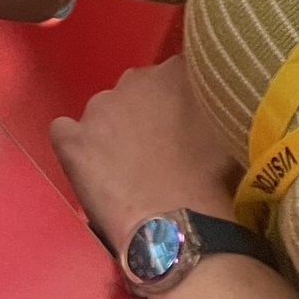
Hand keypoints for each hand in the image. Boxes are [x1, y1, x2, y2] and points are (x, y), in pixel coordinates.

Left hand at [47, 57, 239, 251]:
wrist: (178, 226)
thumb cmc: (216, 182)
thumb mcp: (233, 129)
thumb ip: (220, 102)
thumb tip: (217, 100)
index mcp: (178, 72)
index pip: (175, 72)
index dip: (178, 99)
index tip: (185, 121)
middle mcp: (135, 80)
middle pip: (137, 90)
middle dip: (146, 113)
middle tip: (161, 147)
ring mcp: (98, 109)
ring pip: (104, 111)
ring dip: (114, 130)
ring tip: (130, 166)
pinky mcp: (72, 139)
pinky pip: (65, 132)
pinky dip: (75, 144)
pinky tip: (91, 166)